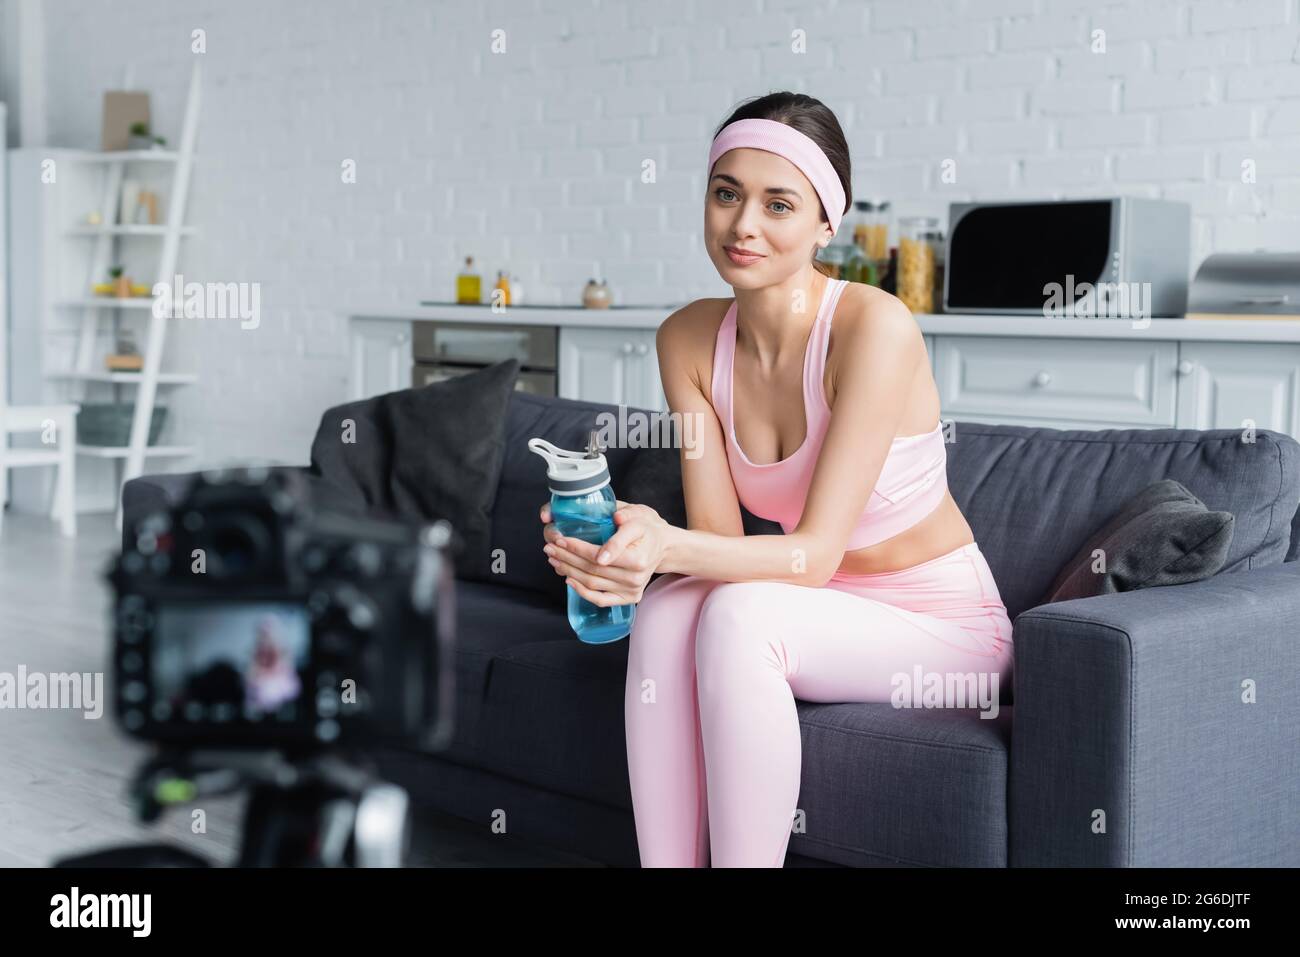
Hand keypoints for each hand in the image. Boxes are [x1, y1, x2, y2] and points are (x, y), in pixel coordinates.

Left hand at [539, 500, 666, 605]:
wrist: (662, 546)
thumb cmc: (647, 529)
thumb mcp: (638, 518)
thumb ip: (626, 517)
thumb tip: (614, 518)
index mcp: (637, 559)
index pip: (598, 555)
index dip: (576, 548)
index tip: (560, 539)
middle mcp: (635, 579)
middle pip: (592, 570)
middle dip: (567, 558)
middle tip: (550, 547)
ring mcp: (632, 591)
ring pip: (592, 583)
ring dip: (569, 572)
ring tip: (554, 559)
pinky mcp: (628, 598)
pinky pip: (600, 599)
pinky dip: (582, 591)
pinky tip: (568, 579)